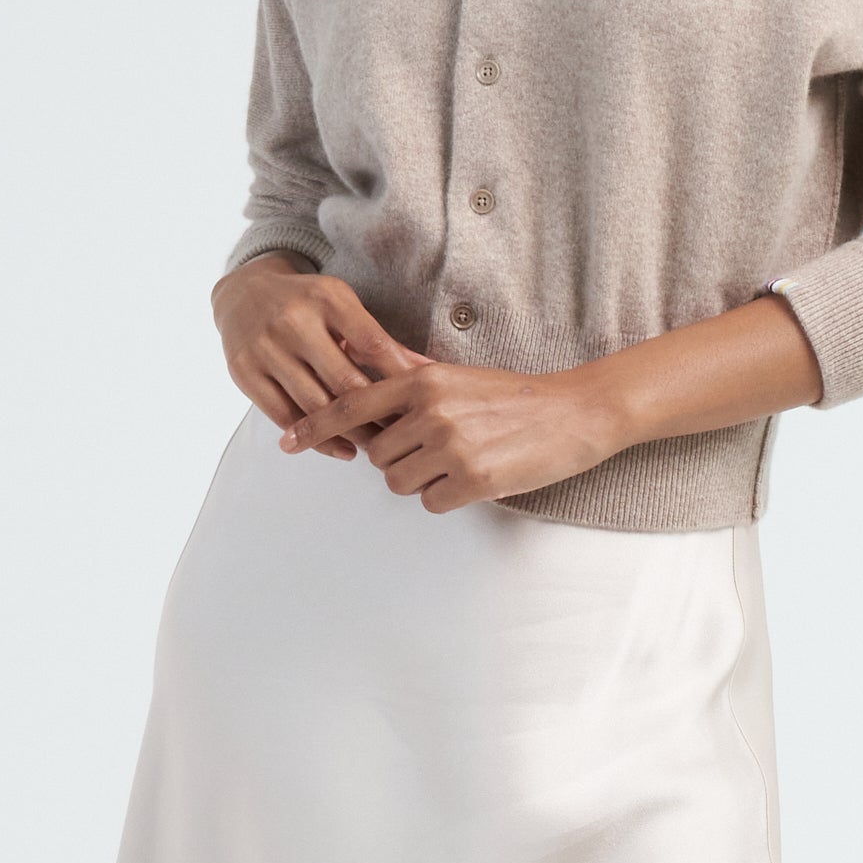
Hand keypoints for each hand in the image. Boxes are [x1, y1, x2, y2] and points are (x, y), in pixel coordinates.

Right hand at [212, 259, 418, 453]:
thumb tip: (430, 370)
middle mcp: (293, 321)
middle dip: (378, 414)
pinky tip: (343, 449)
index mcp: (327, 299)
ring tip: (378, 448)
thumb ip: (381, 340)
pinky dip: (317, 439)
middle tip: (403, 436)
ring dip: (351, 432)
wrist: (243, 294)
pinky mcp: (245, 373)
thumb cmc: (305, 303)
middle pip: (345, 381)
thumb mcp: (343, 306)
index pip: (373, 345)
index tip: (421, 405)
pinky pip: (286, 417)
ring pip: (316, 405)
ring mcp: (265, 348)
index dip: (400, 379)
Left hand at [289, 352, 629, 511]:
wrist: (574, 414)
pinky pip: (431, 502)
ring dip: (421, 480)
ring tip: (458, 463)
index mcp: (423, 381)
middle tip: (436, 452)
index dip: (314, 426)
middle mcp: (430, 411)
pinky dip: (447, 497)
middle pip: (376, 456)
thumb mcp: (458, 376)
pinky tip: (474, 479)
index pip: (351, 406)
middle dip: (397, 460)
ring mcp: (451, 446)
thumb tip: (365, 361)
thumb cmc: (515, 396)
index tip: (287, 441)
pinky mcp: (474, 479)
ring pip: (399, 482)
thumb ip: (411, 375)